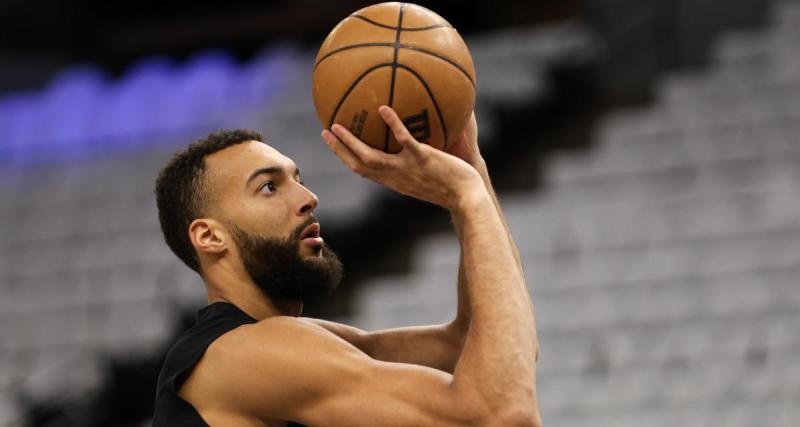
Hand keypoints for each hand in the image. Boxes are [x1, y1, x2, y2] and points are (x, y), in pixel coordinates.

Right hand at [321, 106, 484, 210]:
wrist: (467, 198)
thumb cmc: (453, 190)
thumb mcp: (428, 179)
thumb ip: (417, 166)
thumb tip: (414, 149)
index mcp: (394, 181)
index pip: (364, 172)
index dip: (347, 159)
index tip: (335, 146)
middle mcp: (395, 178)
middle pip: (358, 165)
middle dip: (339, 150)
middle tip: (325, 133)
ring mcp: (407, 168)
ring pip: (371, 156)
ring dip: (351, 142)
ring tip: (338, 124)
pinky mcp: (423, 158)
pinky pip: (404, 139)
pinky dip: (393, 125)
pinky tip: (384, 108)